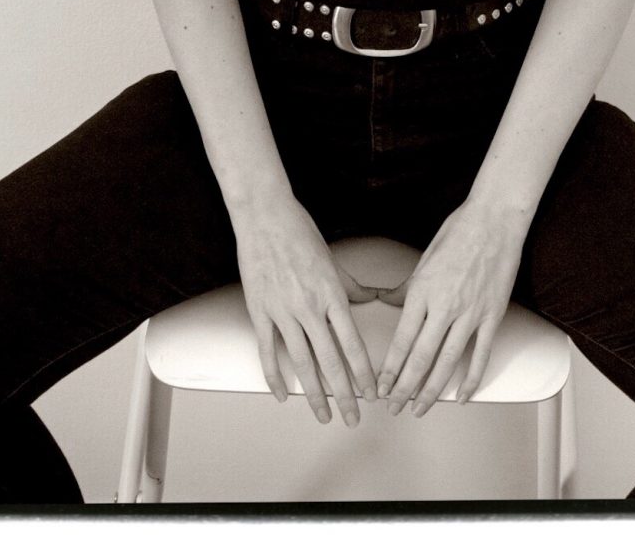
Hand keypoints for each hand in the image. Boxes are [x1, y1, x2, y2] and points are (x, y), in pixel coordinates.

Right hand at [233, 199, 379, 426]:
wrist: (265, 215)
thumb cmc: (300, 232)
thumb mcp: (333, 261)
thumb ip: (353, 287)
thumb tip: (375, 298)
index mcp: (331, 294)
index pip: (352, 344)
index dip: (363, 373)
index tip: (372, 394)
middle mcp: (309, 307)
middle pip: (330, 361)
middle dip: (344, 395)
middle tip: (352, 419)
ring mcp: (282, 311)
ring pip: (301, 363)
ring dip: (314, 394)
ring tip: (322, 415)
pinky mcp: (260, 311)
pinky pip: (267, 351)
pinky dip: (274, 377)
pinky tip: (283, 395)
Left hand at [376, 203, 524, 416]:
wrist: (495, 220)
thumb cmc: (459, 231)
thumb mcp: (424, 259)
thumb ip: (408, 287)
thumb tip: (389, 301)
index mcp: (422, 291)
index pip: (401, 340)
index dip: (389, 369)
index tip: (380, 387)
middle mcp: (444, 306)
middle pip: (420, 358)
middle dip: (404, 388)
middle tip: (394, 406)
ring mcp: (470, 313)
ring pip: (448, 362)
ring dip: (432, 390)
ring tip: (420, 408)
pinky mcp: (492, 316)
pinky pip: (481, 354)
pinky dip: (471, 379)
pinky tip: (462, 395)